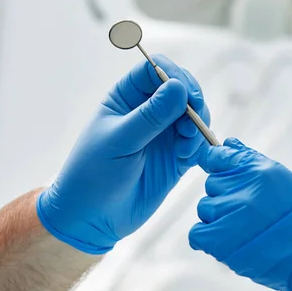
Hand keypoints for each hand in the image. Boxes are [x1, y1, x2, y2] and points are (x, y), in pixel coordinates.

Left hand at [37, 55, 210, 254]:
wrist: (92, 219)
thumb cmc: (93, 176)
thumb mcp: (119, 142)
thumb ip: (150, 115)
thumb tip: (178, 86)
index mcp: (126, 98)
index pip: (155, 71)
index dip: (174, 75)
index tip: (186, 94)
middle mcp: (147, 112)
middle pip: (181, 90)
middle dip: (193, 101)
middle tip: (196, 119)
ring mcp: (163, 135)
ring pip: (194, 116)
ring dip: (198, 126)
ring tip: (185, 146)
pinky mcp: (176, 158)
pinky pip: (197, 143)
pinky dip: (199, 146)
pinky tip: (187, 158)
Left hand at [189, 138, 291, 290]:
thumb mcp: (285, 179)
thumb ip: (251, 161)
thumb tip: (228, 144)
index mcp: (259, 171)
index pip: (218, 156)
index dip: (216, 164)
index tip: (218, 170)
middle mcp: (243, 190)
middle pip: (212, 184)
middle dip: (225, 195)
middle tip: (248, 212)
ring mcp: (231, 215)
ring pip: (205, 208)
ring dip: (218, 218)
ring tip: (243, 228)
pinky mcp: (222, 243)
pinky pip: (197, 234)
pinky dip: (207, 238)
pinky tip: (228, 241)